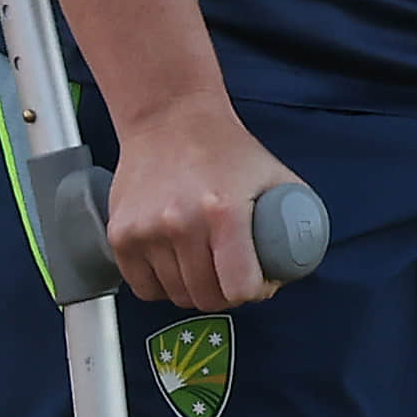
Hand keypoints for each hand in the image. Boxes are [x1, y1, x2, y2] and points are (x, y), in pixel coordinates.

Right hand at [96, 91, 300, 305]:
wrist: (169, 119)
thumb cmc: (224, 148)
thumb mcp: (274, 177)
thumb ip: (296, 220)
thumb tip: (296, 263)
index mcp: (223, 212)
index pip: (239, 288)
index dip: (254, 292)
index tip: (256, 283)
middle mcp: (180, 224)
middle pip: (206, 298)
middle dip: (226, 294)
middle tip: (231, 276)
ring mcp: (145, 231)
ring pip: (175, 296)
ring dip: (194, 288)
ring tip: (204, 262)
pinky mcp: (120, 236)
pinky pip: (144, 288)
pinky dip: (162, 285)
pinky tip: (176, 263)